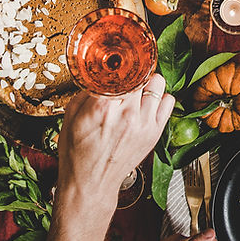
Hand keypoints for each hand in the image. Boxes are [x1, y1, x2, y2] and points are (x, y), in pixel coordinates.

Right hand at [57, 73, 175, 197]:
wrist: (91, 184)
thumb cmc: (78, 154)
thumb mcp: (70, 117)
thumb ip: (86, 91)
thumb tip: (98, 73)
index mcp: (102, 107)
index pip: (119, 69)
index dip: (118, 61)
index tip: (116, 56)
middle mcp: (126, 114)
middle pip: (140, 72)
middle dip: (131, 70)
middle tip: (124, 74)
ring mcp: (144, 123)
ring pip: (158, 82)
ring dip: (147, 81)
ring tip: (136, 88)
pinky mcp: (155, 132)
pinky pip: (169, 100)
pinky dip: (160, 96)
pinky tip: (147, 101)